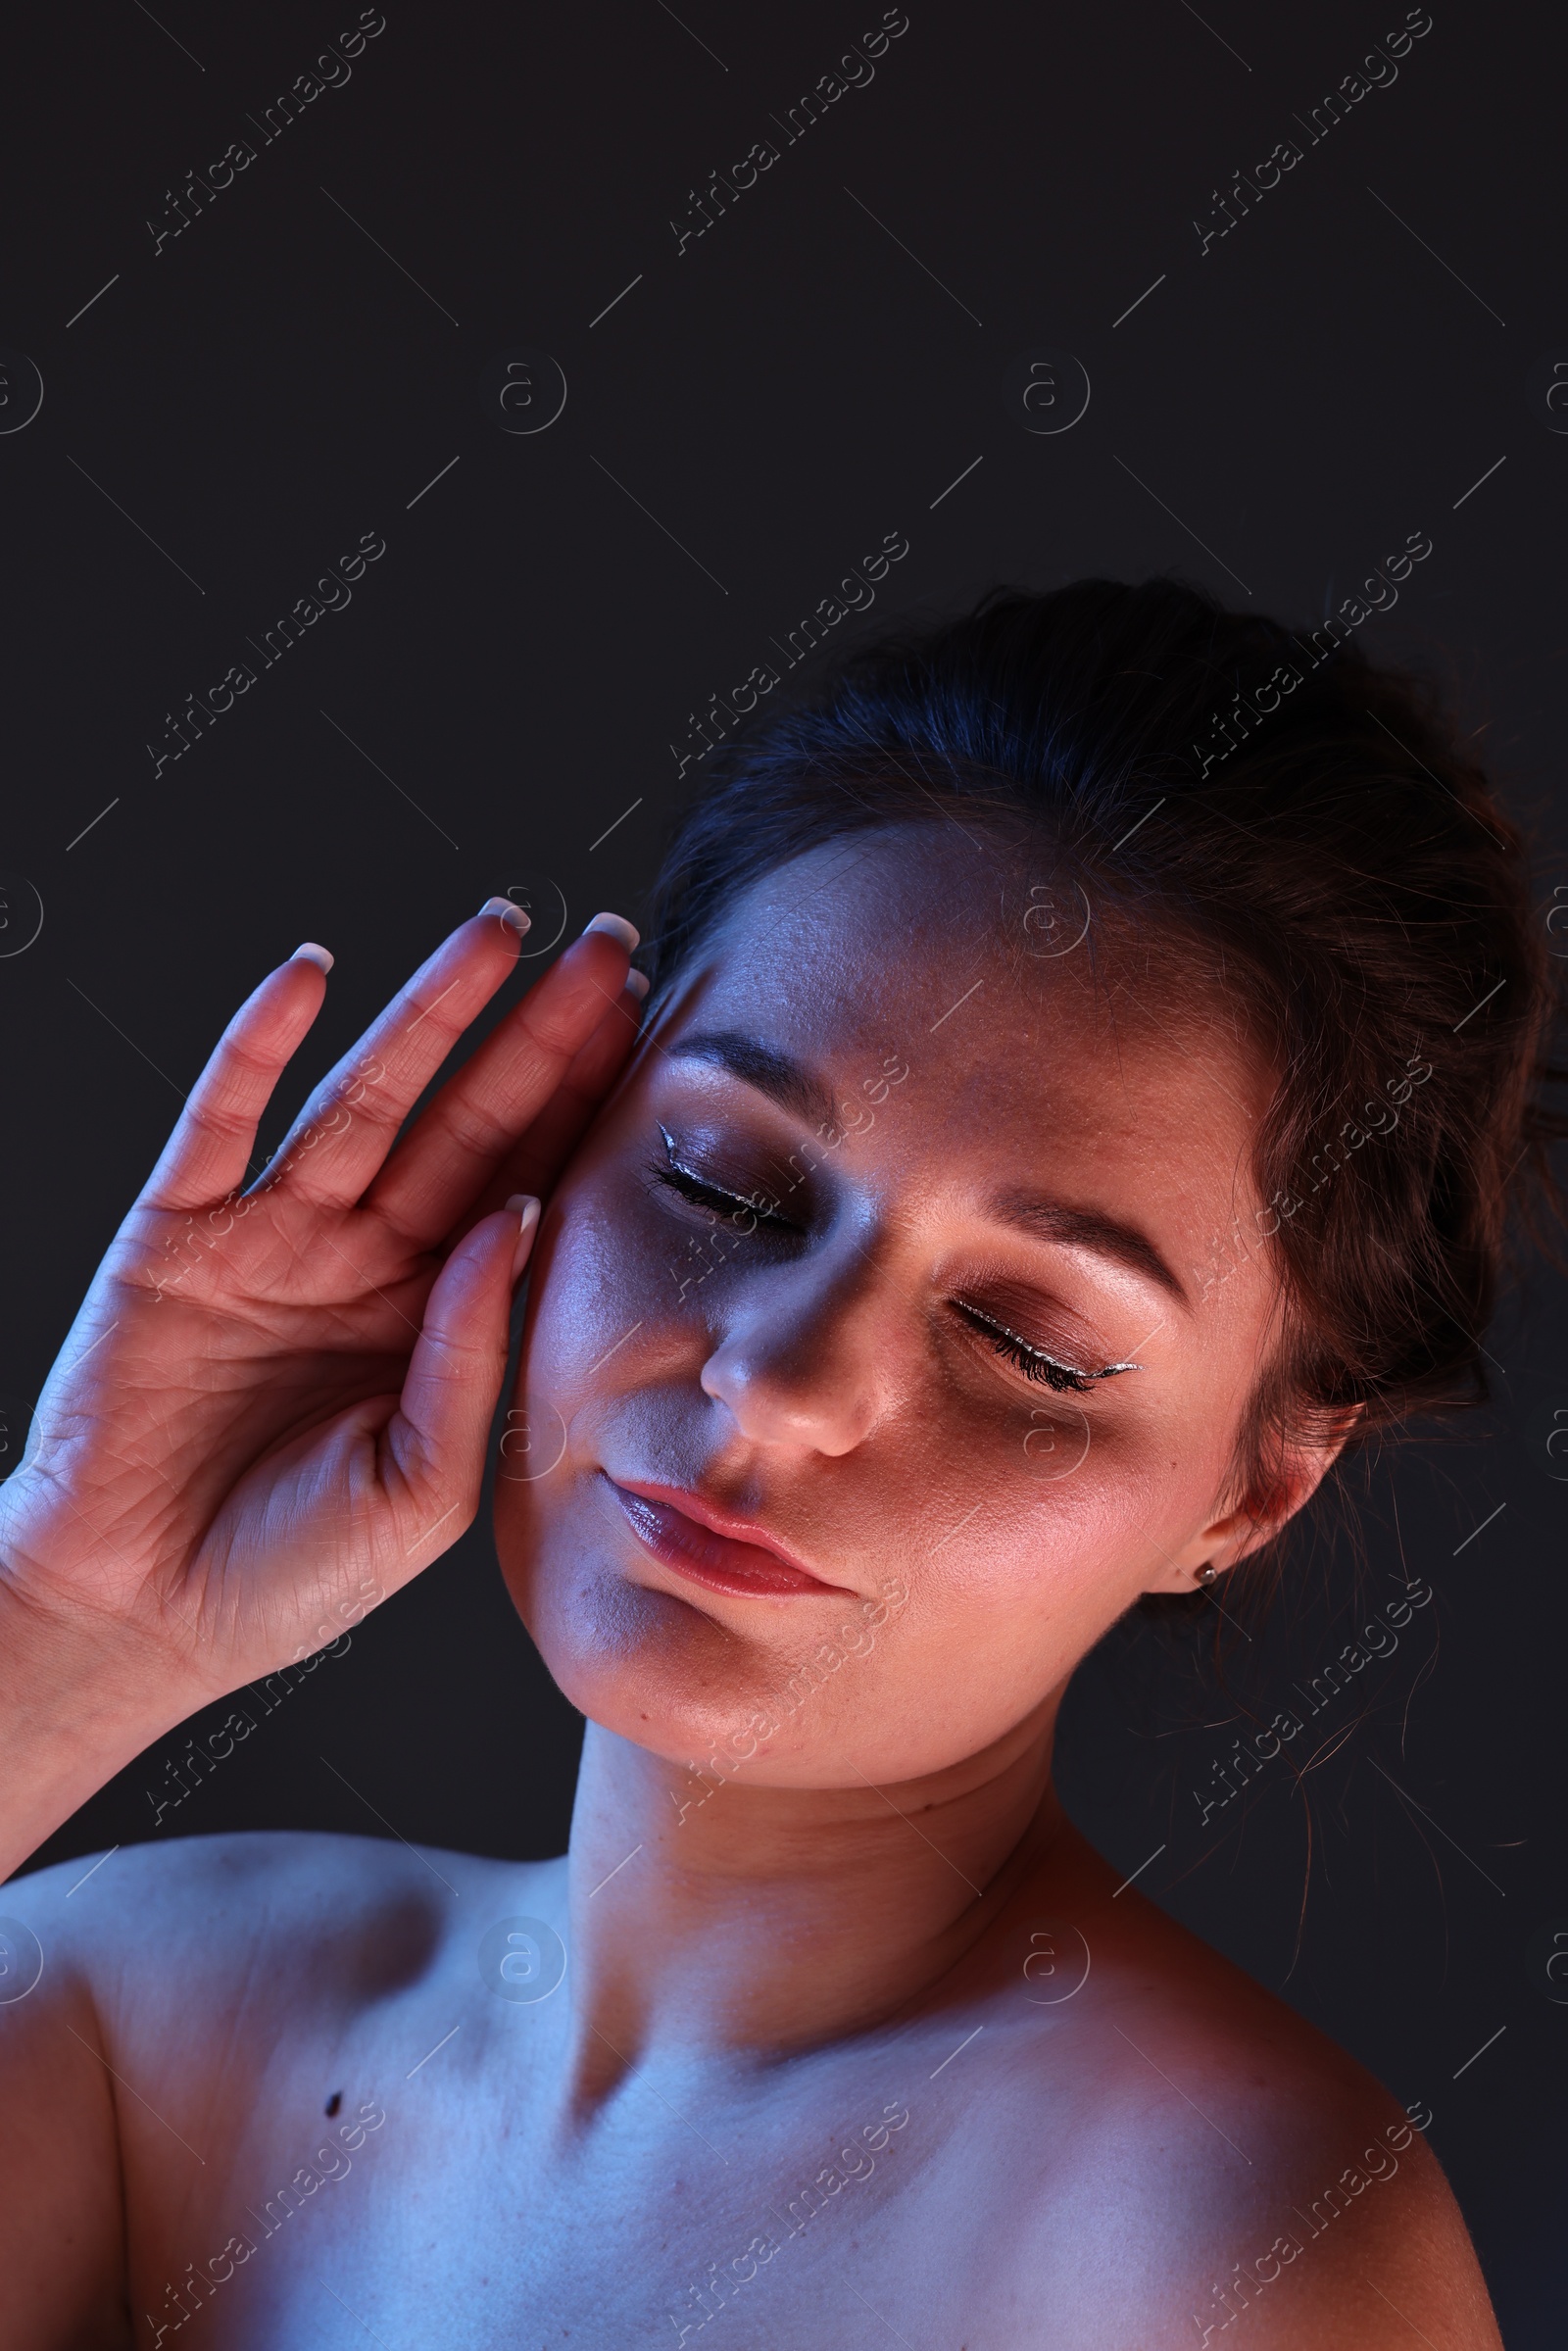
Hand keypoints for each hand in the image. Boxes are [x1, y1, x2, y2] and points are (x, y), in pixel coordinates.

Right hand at [0, 901, 643, 1722]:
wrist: (134, 1619)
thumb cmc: (286, 1577)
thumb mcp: (417, 1490)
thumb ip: (471, 1356)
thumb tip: (519, 1219)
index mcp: (435, 1316)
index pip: (529, 1185)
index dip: (587, 1107)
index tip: (658, 1026)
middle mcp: (364, 1259)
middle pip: (468, 1122)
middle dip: (540, 1035)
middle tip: (612, 946)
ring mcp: (271, 1236)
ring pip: (365, 1099)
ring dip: (428, 1012)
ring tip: (500, 931)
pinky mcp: (174, 1234)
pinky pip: (219, 1120)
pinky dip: (257, 1044)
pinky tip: (312, 974)